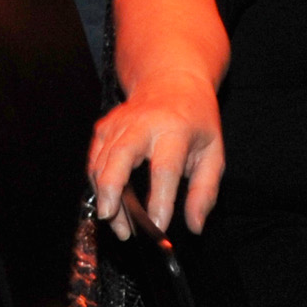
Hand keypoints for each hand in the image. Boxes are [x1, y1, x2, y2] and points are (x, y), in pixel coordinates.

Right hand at [88, 67, 223, 239]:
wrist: (171, 80)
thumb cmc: (195, 120)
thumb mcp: (212, 152)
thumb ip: (205, 191)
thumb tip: (195, 226)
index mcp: (175, 129)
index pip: (165, 169)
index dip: (159, 201)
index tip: (158, 226)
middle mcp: (143, 123)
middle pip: (120, 156)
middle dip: (112, 190)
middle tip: (111, 219)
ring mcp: (119, 123)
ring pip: (101, 163)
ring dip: (105, 196)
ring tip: (118, 225)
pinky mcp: (104, 128)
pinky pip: (94, 161)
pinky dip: (97, 185)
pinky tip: (110, 203)